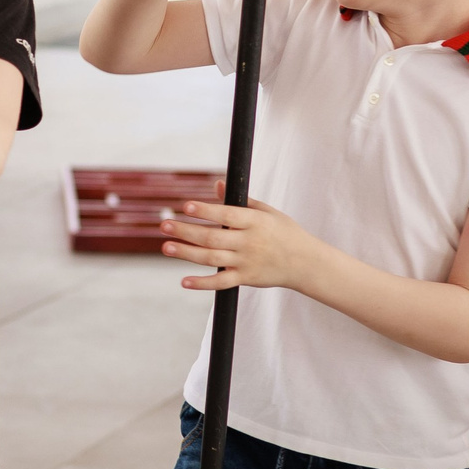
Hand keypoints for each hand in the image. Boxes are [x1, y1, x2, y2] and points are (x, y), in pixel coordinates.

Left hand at [160, 197, 308, 290]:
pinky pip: (221, 282)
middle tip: (164, 225)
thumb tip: (217, 185)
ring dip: (187, 253)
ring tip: (166, 247)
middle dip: (186, 231)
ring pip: (212, 259)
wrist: (305, 263)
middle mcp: (249, 242)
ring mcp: (246, 262)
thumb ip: (240, 200)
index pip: (226, 215)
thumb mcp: (267, 212)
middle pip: (212, 237)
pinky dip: (202, 283)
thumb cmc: (284, 232)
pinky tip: (184, 281)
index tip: (186, 206)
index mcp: (254, 222)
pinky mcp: (245, 278)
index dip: (206, 211)